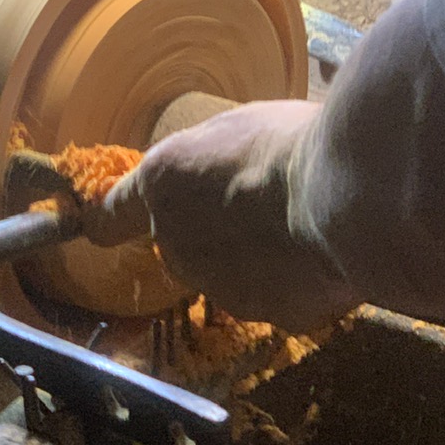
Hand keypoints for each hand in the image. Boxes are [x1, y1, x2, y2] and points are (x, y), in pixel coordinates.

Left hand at [90, 100, 361, 331]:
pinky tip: (326, 254)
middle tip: (265, 205)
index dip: (110, 222)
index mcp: (162, 184)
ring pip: (232, 273)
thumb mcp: (235, 130)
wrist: (344, 194)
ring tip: (305, 225)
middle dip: (216, 233)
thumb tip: (214, 176)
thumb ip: (208, 163)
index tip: (100, 229)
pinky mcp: (263, 314)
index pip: (113, 215)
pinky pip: (279, 296)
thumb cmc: (293, 142)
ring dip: (258, 259)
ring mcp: (216, 284)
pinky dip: (298, 283)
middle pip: (184, 244)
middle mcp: (175, 241)